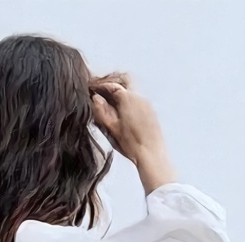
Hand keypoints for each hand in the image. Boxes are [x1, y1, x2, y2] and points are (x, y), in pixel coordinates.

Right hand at [90, 74, 176, 193]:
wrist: (151, 153)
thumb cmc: (131, 144)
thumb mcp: (111, 128)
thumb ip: (102, 112)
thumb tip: (95, 99)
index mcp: (128, 99)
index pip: (112, 85)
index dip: (101, 86)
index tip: (93, 89)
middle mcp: (139, 97)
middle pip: (124, 84)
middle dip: (112, 87)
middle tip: (102, 94)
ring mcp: (147, 104)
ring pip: (131, 92)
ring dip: (121, 96)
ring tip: (111, 106)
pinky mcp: (151, 112)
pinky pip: (138, 101)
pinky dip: (128, 103)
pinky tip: (123, 115)